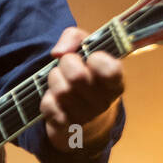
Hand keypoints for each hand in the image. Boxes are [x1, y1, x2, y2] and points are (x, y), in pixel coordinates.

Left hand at [41, 26, 124, 153]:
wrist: (80, 111)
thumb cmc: (84, 71)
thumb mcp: (84, 47)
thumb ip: (74, 37)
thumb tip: (58, 52)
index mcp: (115, 82)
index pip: (110, 71)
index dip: (97, 60)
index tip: (92, 56)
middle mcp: (104, 102)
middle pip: (77, 77)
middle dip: (66, 64)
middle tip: (68, 64)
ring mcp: (85, 116)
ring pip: (60, 91)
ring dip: (54, 79)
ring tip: (60, 79)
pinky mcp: (66, 126)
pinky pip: (48, 106)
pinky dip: (47, 98)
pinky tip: (55, 98)